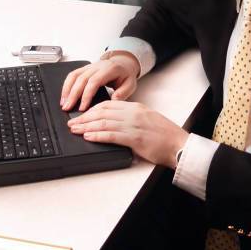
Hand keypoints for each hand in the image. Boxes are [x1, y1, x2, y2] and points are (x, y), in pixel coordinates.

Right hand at [60, 53, 139, 110]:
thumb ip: (123, 93)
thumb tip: (113, 101)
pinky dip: (67, 86)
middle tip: (68, 108)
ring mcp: (90, 66)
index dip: (86, 95)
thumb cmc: (126, 75)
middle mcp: (98, 66)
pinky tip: (65, 96)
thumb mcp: (131, 84)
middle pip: (81, 79)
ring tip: (64, 104)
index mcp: (109, 69)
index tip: (82, 108)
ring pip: (74, 76)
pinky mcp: (85, 68)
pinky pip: (73, 75)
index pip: (94, 81)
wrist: (124, 64)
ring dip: (67, 90)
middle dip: (73, 95)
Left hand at [67, 100, 188, 168]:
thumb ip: (132, 118)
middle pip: (102, 112)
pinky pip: (111, 135)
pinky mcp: (134, 138)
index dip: (91, 110)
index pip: (108, 105)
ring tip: (75, 130)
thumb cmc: (165, 135)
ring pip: (103, 122)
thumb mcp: (147, 120)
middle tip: (72, 122)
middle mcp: (133, 113)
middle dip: (84, 117)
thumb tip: (115, 123)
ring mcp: (133, 125)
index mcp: (136, 107)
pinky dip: (98, 135)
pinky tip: (89, 136)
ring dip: (86, 126)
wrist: (178, 144)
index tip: (81, 114)